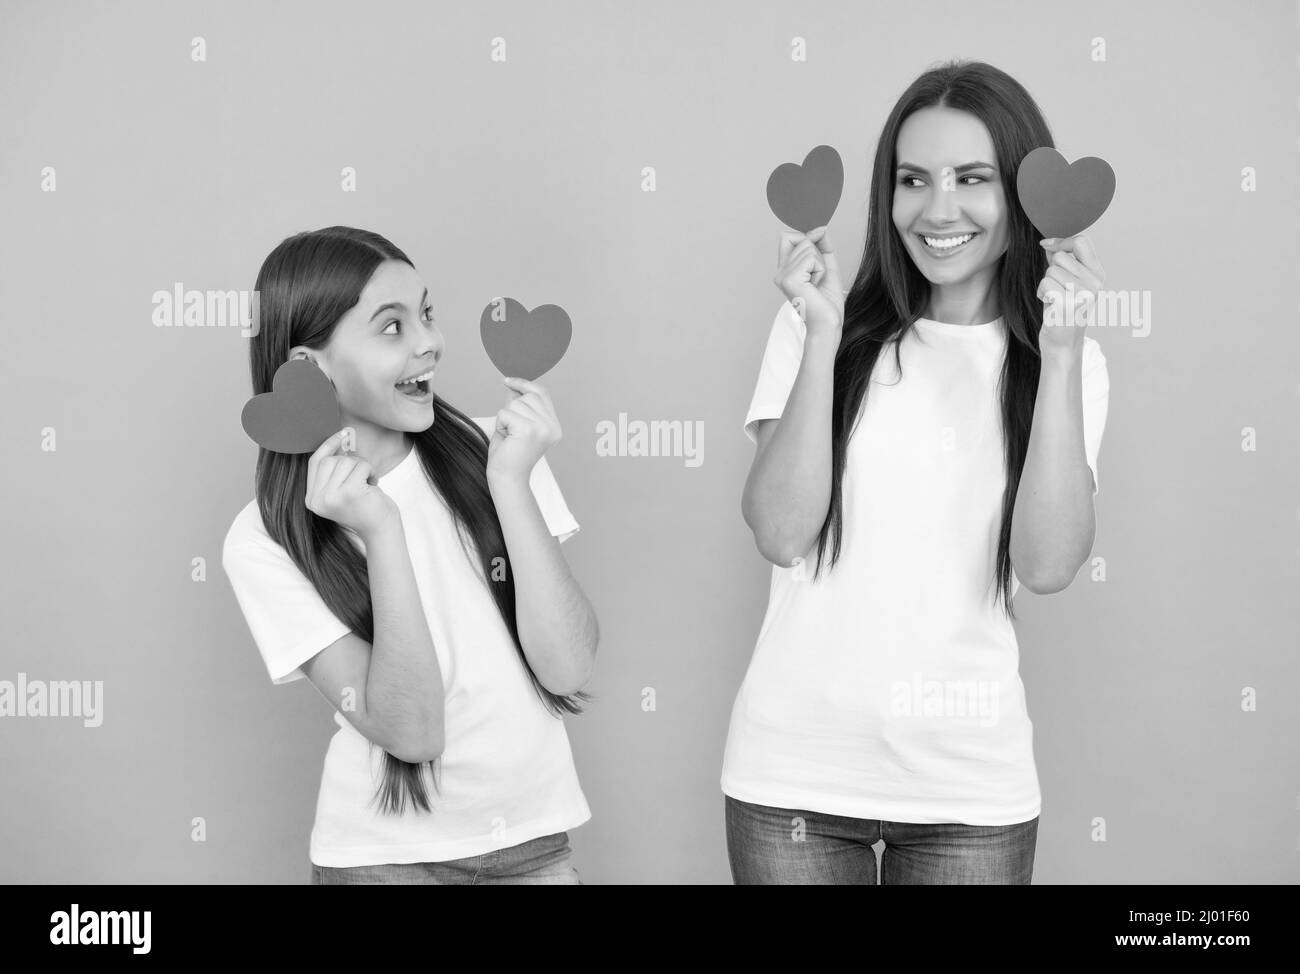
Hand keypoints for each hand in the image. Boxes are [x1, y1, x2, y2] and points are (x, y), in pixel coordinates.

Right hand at [304, 428, 398, 539]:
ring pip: (346, 461)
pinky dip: (370, 471)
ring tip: (368, 482)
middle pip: (330, 460)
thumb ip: (333, 470)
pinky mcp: (350, 493)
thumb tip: (339, 436)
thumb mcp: (341, 490)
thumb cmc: (364, 507)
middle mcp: (317, 500)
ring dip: (362, 466)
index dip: (328, 445)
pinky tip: (373, 484)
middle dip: (351, 461)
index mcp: (311, 500)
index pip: (314, 462)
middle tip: (363, 475)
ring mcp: (332, 497)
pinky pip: (361, 465)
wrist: (381, 530)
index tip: (342, 433)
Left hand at [486, 377, 560, 483]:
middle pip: (528, 396)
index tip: (507, 381)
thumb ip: (518, 406)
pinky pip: (505, 413)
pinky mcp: (529, 430)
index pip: (542, 393)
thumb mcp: (515, 425)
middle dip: (512, 408)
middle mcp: (552, 427)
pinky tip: (506, 439)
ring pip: (515, 404)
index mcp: (554, 426)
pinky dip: (500, 424)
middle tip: (510, 430)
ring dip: (505, 418)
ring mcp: (543, 428)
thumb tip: (513, 385)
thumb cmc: (509, 455)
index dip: (524, 384)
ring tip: (509, 436)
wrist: (507, 479)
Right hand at [774, 225, 844, 337]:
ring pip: (807, 247)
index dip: (806, 237)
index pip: (788, 237)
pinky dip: (820, 270)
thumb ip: (823, 247)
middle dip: (817, 256)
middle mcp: (780, 272)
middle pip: (801, 239)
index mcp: (785, 270)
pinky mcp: (790, 279)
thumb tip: (820, 228)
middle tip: (817, 279)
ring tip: (816, 284)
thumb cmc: (827, 303)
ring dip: (820, 265)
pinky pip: (811, 257)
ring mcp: (782, 276)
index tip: (819, 248)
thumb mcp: (827, 268)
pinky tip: (816, 286)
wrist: (828, 324)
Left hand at [1037, 234, 1103, 358]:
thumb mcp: (1067, 284)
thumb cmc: (1063, 312)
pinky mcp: (1069, 303)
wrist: (1063, 343)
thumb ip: (1062, 264)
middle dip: (1051, 271)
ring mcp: (1084, 293)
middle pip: (1060, 257)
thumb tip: (1050, 244)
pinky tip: (1050, 305)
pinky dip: (1042, 293)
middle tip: (1057, 290)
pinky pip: (1045, 283)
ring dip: (1045, 284)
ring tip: (1054, 299)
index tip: (1047, 246)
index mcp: (1098, 275)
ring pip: (1051, 270)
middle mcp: (1095, 283)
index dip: (1062, 241)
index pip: (1082, 242)